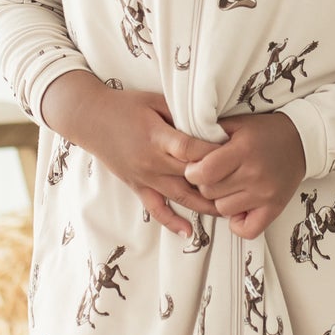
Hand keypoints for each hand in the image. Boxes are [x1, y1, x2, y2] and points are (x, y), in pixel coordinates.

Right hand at [40, 71, 221, 234]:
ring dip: (204, 207)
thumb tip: (211, 123)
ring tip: (229, 212)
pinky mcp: (137, 186)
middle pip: (192, 177)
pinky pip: (156, 209)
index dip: (215, 154)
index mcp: (158, 136)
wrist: (90, 118)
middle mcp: (153, 161)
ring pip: (180, 197)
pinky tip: (187, 232)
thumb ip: (182, 114)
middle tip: (244, 187)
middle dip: (218, 183)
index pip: (192, 149)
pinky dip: (171, 222)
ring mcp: (145, 177)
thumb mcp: (156, 101)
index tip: (237, 155)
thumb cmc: (126, 105)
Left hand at [182, 111, 306, 239]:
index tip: (196, 168)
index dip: (193, 172)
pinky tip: (239, 207)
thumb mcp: (237, 124)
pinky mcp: (274, 208)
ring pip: (223, 210)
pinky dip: (239, 223)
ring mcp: (265, 194)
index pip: (204, 172)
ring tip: (230, 187)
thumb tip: (184, 148)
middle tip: (214, 176)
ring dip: (221, 200)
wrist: (301, 141)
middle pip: (210, 192)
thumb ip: (210, 134)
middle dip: (205, 184)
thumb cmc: (265, 132)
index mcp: (243, 150)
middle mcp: (254, 174)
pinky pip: (247, 229)